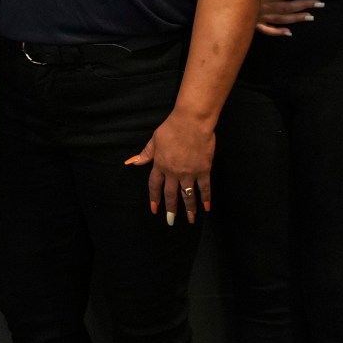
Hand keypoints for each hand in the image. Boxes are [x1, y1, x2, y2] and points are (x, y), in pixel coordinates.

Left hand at [126, 109, 214, 223]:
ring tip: (191, 220)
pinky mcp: (203, 169)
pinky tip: (207, 207)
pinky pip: (204, 187)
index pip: (155, 185)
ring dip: (189, 209)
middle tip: (171, 221)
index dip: (154, 198)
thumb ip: (146, 153)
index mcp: (160, 164)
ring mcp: (189, 172)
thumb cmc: (172, 127)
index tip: (154, 208)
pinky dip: (206, 198)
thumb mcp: (155, 139)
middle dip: (171, 209)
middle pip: (171, 194)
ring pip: (188, 194)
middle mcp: (173, 172)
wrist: (192, 121)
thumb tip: (135, 162)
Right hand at [256, 0, 322, 36]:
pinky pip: (267, 30)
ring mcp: (259, 17)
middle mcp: (263, 7)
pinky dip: (278, 32)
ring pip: (281, 19)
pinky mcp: (254, 24)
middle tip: (320, 3)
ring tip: (311, 17)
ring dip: (296, 18)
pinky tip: (289, 33)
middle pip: (287, 7)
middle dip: (304, 5)